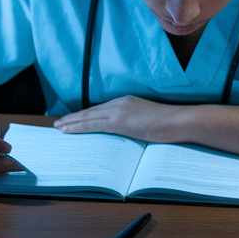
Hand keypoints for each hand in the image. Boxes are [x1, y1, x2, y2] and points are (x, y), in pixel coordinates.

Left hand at [54, 95, 175, 142]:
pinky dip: (78, 127)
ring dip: (71, 122)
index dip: (86, 114)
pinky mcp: (119, 120)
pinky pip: (92, 124)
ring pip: (88, 117)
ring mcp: (119, 110)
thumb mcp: (148, 122)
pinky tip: (68, 130)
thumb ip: (135, 125)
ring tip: (59, 127)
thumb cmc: (170, 125)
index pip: (101, 109)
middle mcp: (120, 102)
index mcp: (127, 102)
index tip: (74, 119)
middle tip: (59, 123)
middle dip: (74, 117)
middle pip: (91, 111)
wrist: (179, 121)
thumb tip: (128, 135)